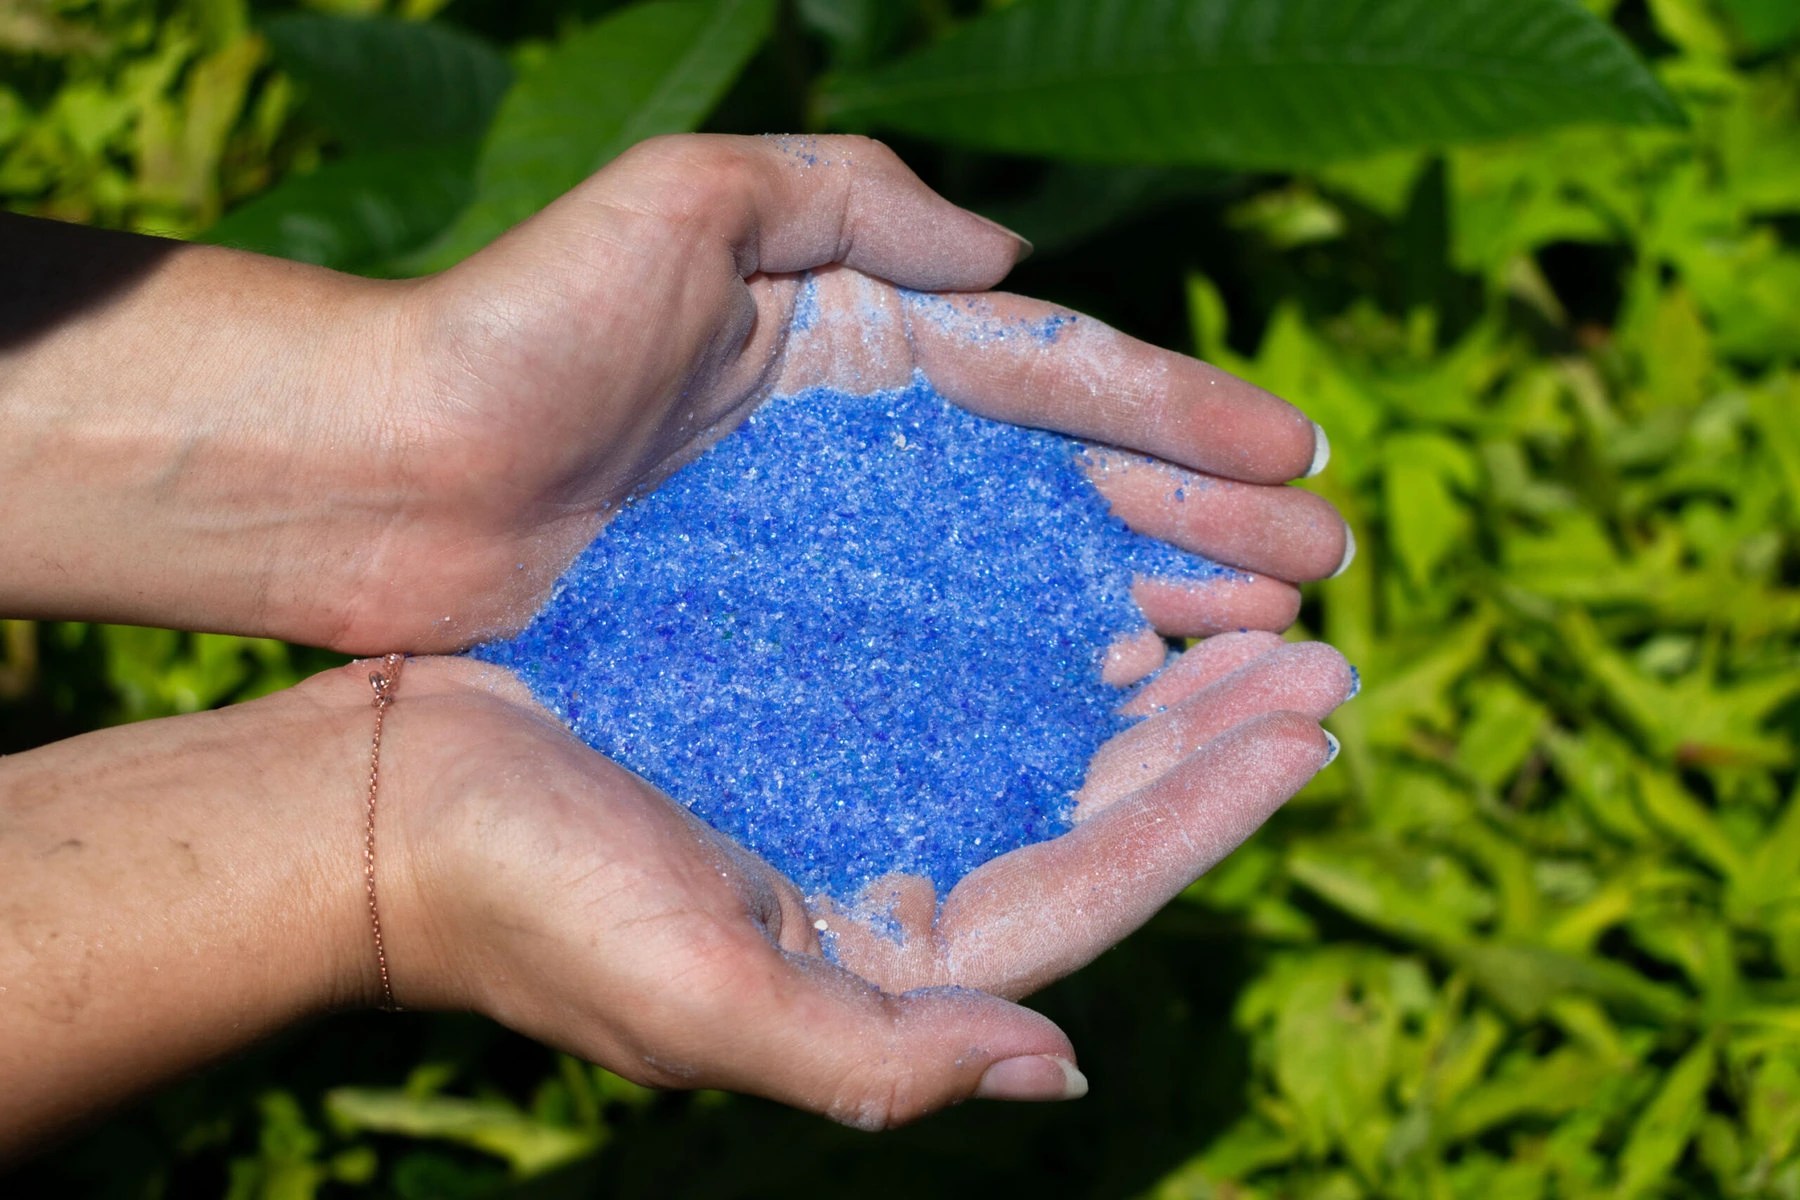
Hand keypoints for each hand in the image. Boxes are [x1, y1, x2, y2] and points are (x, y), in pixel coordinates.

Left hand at [337, 133, 1350, 651]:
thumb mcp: (685, 209)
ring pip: (1032, 581)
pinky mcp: (793, 641)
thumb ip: (849, 200)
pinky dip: (1040, 679)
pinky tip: (1123, 710)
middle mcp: (871, 456)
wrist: (381, 478)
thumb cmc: (521, 330)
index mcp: (863, 346)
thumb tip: (1009, 258)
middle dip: (1203, 526)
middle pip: (1071, 490)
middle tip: (1322, 576)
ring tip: (1267, 646)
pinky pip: (946, 659)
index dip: (1180, 415)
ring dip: (1154, 607)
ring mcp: (839, 556)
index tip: (1297, 458)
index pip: (1056, 375)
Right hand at [375, 638, 1350, 1127]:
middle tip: (1318, 643)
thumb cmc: (533, 904)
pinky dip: (1031, 619)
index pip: (1091, 883)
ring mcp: (850, 781)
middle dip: (1210, 730)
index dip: (1209, 809)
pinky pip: (952, 659)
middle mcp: (890, 872)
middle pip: (1090, 800)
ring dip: (1147, 667)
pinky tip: (1089, 570)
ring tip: (1247, 596)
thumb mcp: (704, 1003)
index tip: (1313, 723)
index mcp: (888, 956)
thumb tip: (1058, 1073)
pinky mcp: (803, 703)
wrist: (388, 803)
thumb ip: (877, 1059)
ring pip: (1038, 725)